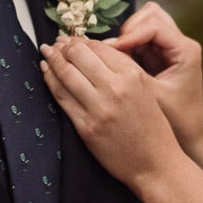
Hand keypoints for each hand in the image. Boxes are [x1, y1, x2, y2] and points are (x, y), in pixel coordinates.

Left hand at [41, 35, 183, 188]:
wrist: (156, 164)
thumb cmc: (153, 128)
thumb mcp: (146, 91)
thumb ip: (124, 70)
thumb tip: (94, 50)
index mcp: (133, 76)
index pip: (99, 47)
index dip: (81, 40)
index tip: (72, 38)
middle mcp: (116, 88)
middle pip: (79, 56)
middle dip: (64, 46)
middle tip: (56, 43)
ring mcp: (99, 109)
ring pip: (66, 74)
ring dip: (52, 60)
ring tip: (47, 53)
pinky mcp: (86, 127)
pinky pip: (61, 98)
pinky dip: (50, 82)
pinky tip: (46, 73)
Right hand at [106, 2, 202, 150]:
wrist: (190, 138)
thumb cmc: (175, 121)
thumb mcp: (152, 97)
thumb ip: (131, 73)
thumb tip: (103, 50)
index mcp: (186, 50)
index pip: (153, 25)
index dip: (129, 35)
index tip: (110, 50)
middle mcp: (180, 44)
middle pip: (149, 15)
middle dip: (127, 30)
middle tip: (110, 50)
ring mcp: (170, 48)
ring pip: (142, 24)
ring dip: (125, 37)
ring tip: (113, 57)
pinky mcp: (159, 56)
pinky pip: (138, 39)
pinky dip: (125, 46)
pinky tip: (114, 63)